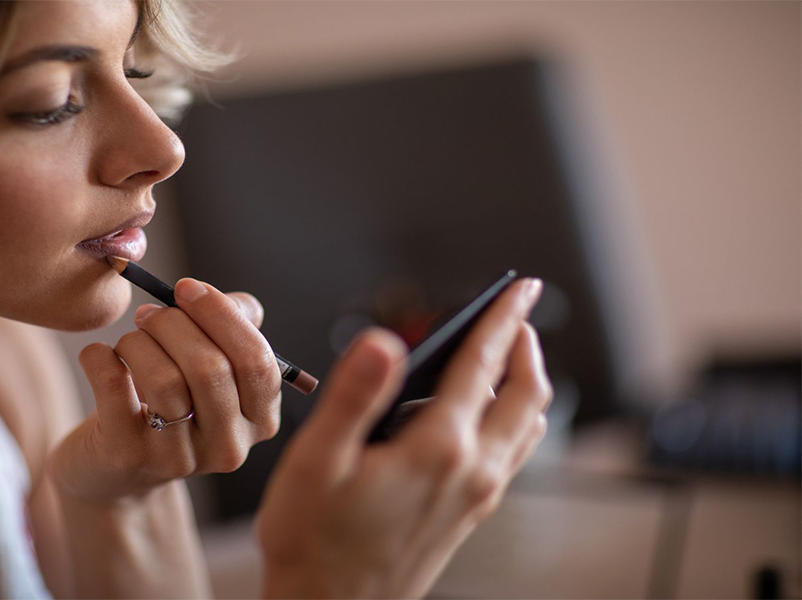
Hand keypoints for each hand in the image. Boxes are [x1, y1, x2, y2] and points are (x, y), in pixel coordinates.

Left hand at [49, 279, 282, 501]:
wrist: (114, 470)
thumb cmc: (169, 403)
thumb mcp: (209, 369)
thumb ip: (233, 328)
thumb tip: (235, 303)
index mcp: (259, 420)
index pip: (258, 362)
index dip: (222, 315)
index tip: (187, 289)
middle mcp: (228, 447)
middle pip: (211, 368)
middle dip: (173, 324)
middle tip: (148, 316)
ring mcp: (179, 458)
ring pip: (165, 380)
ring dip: (138, 342)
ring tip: (128, 342)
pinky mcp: (128, 457)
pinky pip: (113, 387)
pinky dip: (100, 357)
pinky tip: (98, 356)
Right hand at [257, 279, 550, 598]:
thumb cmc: (314, 540)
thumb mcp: (319, 461)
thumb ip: (354, 395)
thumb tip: (383, 341)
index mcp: (439, 448)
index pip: (484, 365)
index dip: (502, 318)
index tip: (518, 287)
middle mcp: (472, 471)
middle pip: (525, 394)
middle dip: (525, 345)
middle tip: (518, 312)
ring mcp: (476, 497)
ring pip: (528, 427)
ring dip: (528, 382)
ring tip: (513, 353)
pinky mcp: (469, 515)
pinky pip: (513, 455)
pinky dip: (517, 418)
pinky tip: (492, 415)